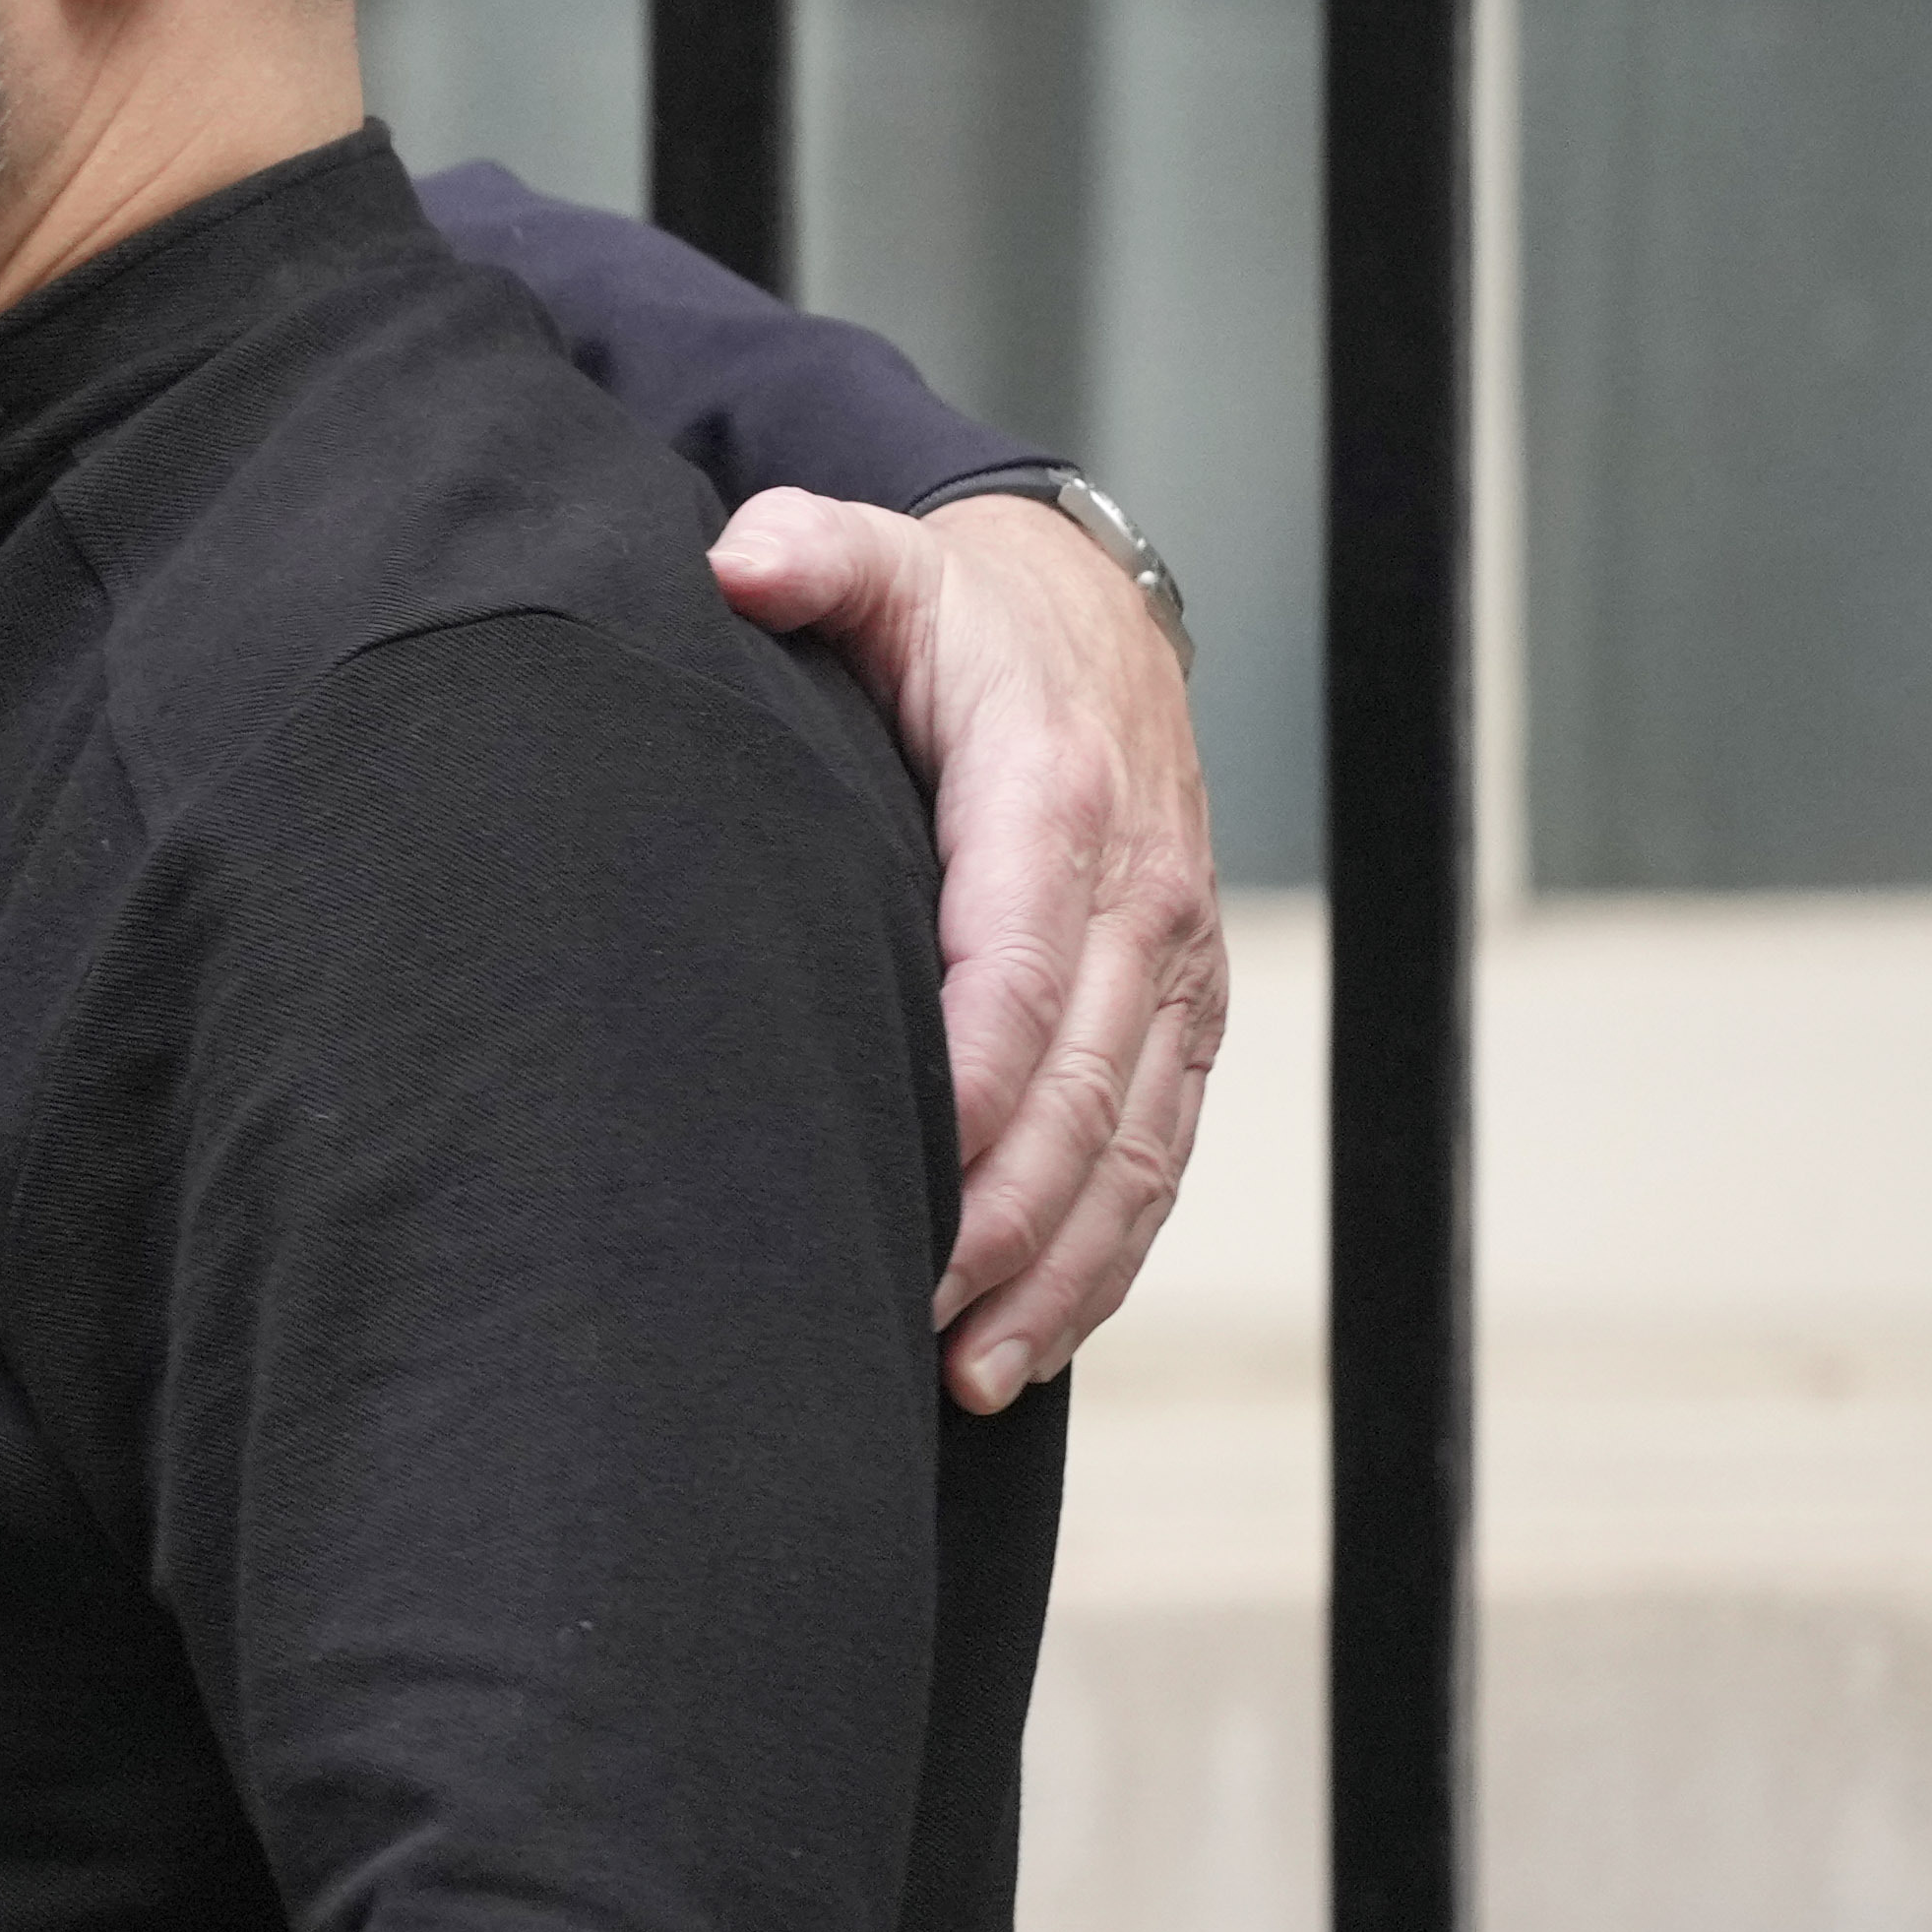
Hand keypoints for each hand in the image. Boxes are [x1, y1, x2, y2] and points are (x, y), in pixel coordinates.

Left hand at [710, 485, 1227, 1409]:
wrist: (1089, 618)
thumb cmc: (956, 620)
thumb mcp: (883, 561)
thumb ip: (811, 554)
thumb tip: (743, 562)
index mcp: (1055, 799)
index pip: (1016, 976)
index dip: (961, 1097)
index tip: (885, 1190)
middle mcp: (1140, 894)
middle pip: (1081, 1095)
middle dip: (998, 1225)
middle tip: (899, 1325)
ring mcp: (1176, 969)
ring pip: (1135, 1152)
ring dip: (1056, 1276)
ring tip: (961, 1378)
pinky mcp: (1188, 1018)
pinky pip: (1161, 1159)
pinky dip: (1103, 1262)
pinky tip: (1025, 1346)